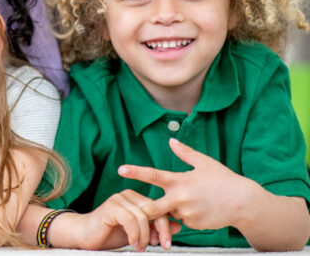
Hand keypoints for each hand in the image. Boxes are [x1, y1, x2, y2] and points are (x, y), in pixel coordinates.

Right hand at [73, 190, 178, 250]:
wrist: (85, 236)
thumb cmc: (110, 234)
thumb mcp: (138, 233)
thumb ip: (155, 228)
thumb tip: (177, 226)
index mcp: (136, 199)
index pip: (160, 209)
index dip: (165, 227)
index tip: (165, 244)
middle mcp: (128, 196)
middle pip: (155, 211)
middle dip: (160, 231)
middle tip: (159, 246)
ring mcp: (118, 200)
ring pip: (143, 217)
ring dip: (144, 236)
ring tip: (140, 247)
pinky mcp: (110, 207)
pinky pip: (130, 219)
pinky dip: (135, 234)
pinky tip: (132, 242)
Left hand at [119, 138, 255, 231]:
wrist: (245, 203)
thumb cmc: (225, 180)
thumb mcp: (205, 163)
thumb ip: (186, 153)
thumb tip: (171, 141)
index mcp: (180, 181)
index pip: (153, 175)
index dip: (136, 172)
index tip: (120, 170)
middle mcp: (180, 198)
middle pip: (152, 207)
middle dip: (143, 209)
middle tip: (137, 209)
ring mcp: (187, 213)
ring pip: (169, 212)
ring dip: (172, 209)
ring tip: (194, 201)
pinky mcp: (193, 224)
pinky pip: (182, 220)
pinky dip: (185, 216)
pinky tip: (201, 210)